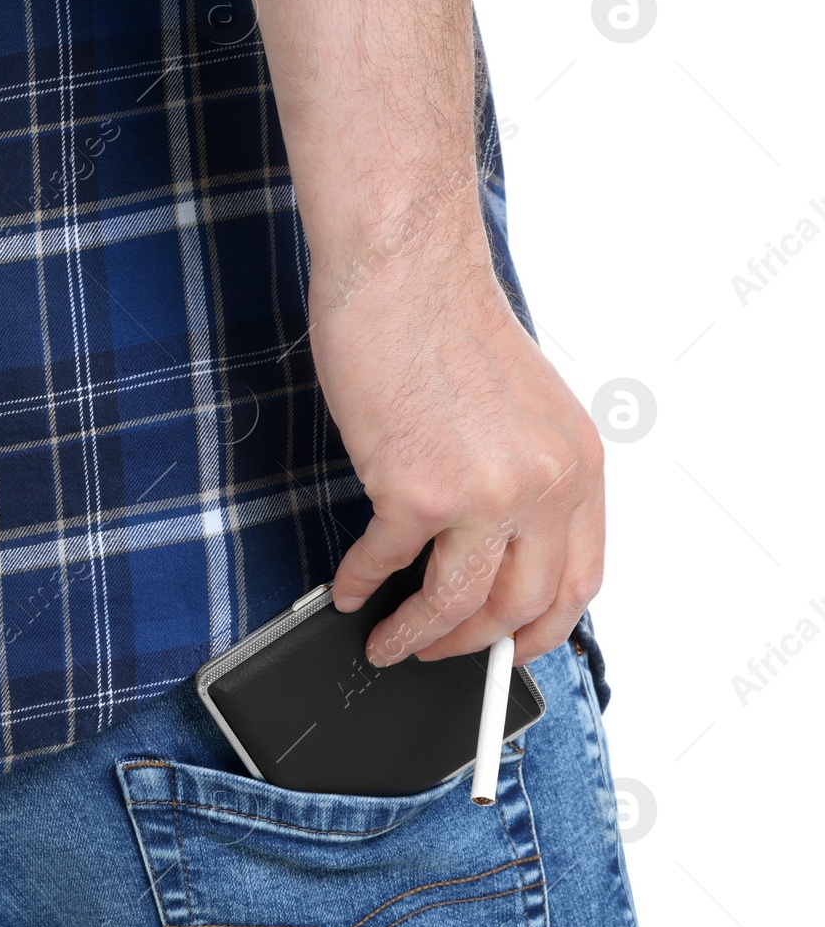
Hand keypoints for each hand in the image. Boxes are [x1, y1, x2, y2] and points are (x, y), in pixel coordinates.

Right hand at [317, 262, 604, 667]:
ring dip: (415, 637)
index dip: (541, 630)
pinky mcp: (415, 491)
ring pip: (455, 605)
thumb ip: (523, 477)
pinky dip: (360, 584)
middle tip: (436, 654)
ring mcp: (482, 493)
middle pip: (518, 607)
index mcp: (578, 465)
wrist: (404, 272)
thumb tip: (491, 546)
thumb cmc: (447, 324)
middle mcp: (543, 485)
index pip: (579, 581)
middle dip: (471, 647)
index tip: (509, 649)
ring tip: (386, 642)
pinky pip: (386, 563)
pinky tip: (347, 588)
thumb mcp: (522, 409)